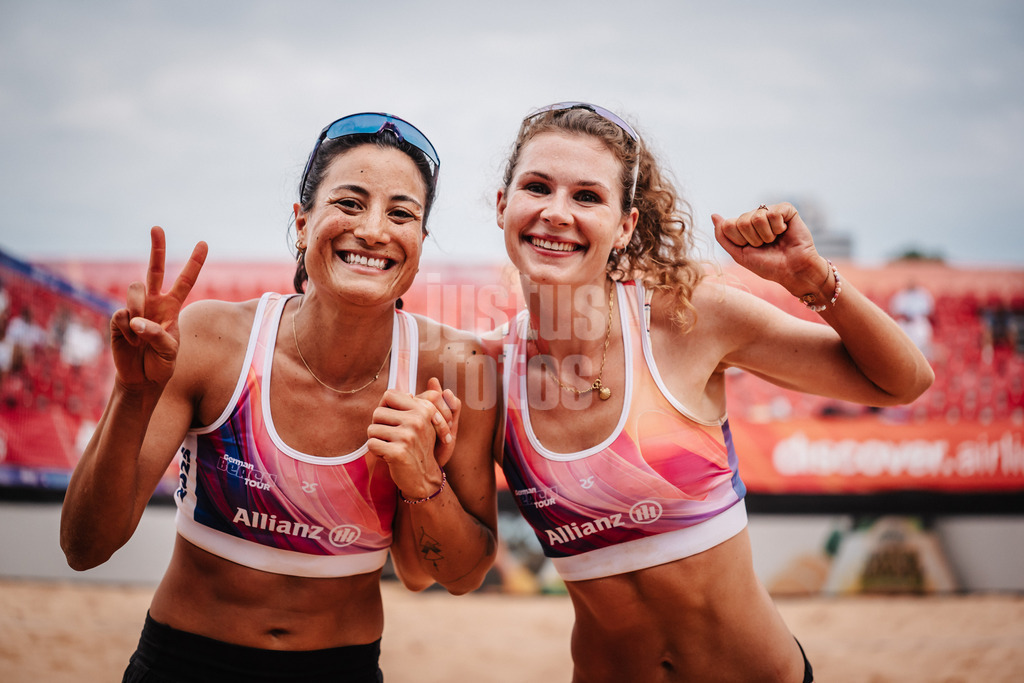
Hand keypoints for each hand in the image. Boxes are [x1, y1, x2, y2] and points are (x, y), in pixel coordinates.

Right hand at [109, 227, 206, 389]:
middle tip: (157, 227)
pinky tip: (131, 342)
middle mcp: (154, 302)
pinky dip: (129, 330)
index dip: (194, 263)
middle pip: (154, 269)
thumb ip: (158, 335)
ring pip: (135, 289)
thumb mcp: (170, 352)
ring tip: (141, 335)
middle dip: (157, 248)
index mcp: (172, 307)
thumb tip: (137, 321)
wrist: (141, 379)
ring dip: (139, 310)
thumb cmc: (161, 362)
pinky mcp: (119, 318)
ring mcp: (135, 308)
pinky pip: (122, 314)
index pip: (185, 281)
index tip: (203, 243)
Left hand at [367, 378, 459, 497]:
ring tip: (392, 447)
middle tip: (393, 438)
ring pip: (371, 429)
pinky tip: (389, 457)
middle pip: (377, 412)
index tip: (393, 421)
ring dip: (377, 440)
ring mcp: (408, 436)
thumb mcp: (423, 424)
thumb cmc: (418, 447)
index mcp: (424, 409)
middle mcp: (418, 420)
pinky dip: (376, 452)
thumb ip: (413, 406)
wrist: (425, 478)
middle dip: (379, 426)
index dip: (385, 408)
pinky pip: (371, 444)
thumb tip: (407, 394)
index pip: (389, 395)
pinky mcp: (398, 452)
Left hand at [711, 202, 824, 293]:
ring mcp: (770, 211)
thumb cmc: (767, 265)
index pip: (728, 225)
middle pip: (742, 221)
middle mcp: (755, 216)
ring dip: (766, 235)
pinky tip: (784, 231)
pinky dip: (778, 228)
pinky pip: (773, 213)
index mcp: (742, 227)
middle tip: (765, 245)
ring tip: (775, 239)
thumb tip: (714, 215)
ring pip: (757, 217)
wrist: (792, 270)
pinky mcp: (786, 209)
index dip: (739, 241)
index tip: (751, 248)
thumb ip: (723, 236)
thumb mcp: (739, 254)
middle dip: (753, 239)